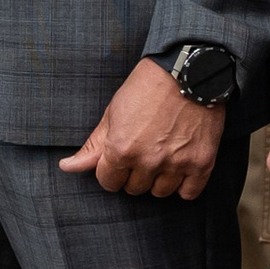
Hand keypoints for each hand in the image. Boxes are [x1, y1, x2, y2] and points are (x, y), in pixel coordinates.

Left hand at [58, 58, 227, 197]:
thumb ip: (92, 146)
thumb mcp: (112, 114)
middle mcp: (148, 161)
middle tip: (141, 152)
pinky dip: (183, 185)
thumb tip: (67, 167)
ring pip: (160, 193)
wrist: (186, 74)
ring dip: (157, 180)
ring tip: (160, 156)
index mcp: (121, 149)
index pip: (108, 182)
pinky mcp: (202, 164)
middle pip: (134, 189)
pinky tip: (178, 166)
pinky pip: (188, 194)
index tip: (118, 158)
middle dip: (132, 174)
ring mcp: (177, 164)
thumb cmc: (145, 90)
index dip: (110, 170)